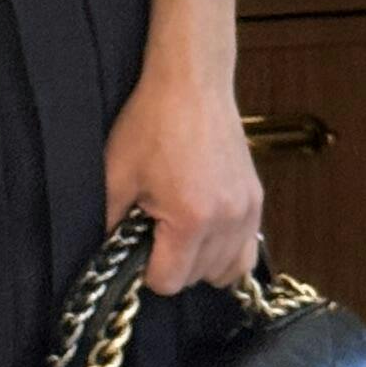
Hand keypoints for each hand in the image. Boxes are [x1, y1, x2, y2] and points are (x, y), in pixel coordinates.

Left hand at [101, 59, 263, 296]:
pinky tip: (205, 234)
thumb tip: (109, 256)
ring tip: (179, 232)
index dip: (145, 270)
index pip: (169, 282)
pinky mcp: (256, 200)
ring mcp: (247, 210)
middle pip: (198, 278)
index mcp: (191, 219)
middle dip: (172, 263)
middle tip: (155, 230)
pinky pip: (246, 250)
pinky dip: (225, 251)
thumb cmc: (152, 123)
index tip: (137, 246)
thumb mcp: (117, 175)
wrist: (192, 84)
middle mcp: (227, 220)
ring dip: (200, 262)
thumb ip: (109, 224)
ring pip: (227, 270)